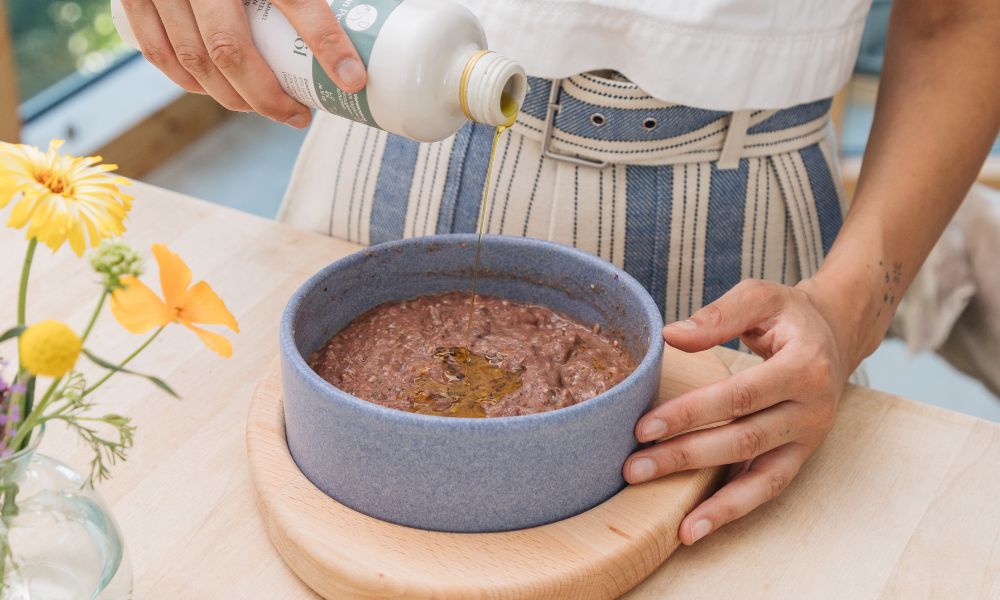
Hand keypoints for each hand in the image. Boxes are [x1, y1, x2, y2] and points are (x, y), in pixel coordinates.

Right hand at [120, 0, 366, 127]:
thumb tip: (361, 10)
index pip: (296, 1)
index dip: (327, 44)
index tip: (353, 79)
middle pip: (232, 49)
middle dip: (267, 96)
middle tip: (298, 114)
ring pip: (195, 60)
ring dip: (232, 98)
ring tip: (266, 108)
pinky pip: (158, 51)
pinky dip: (188, 81)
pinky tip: (216, 91)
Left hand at [623, 278, 856, 544]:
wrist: (835, 335)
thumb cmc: (788, 315)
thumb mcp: (760, 297)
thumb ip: (718, 315)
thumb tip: (670, 336)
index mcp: (803, 366)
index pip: (738, 395)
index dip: (691, 413)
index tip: (644, 426)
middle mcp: (812, 409)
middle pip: (743, 440)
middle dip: (685, 457)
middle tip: (634, 468)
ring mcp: (808, 438)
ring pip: (758, 475)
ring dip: (713, 501)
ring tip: (674, 524)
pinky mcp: (800, 457)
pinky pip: (766, 489)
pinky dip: (733, 511)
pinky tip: (695, 529)